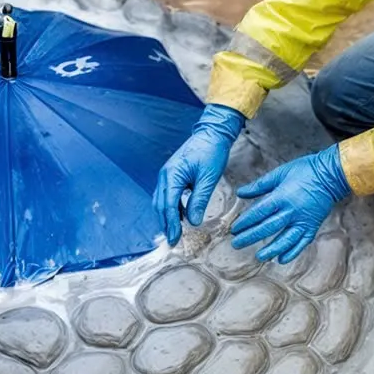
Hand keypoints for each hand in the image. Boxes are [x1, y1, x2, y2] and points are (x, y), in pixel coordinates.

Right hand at [154, 104, 244, 245]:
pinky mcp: (172, 174)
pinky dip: (171, 207)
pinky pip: (167, 194)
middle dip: (166, 224)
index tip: (175, 240)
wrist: (212, 132)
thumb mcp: (209, 179)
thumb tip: (192, 222)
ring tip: (174, 232)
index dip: (171, 224)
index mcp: (172, 176)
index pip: (169, 206)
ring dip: (167, 216)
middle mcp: (165, 175)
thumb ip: (199, 200)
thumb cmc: (212, 152)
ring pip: (161, 200)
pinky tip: (179, 215)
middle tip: (172, 241)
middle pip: (160, 205)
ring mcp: (167, 174)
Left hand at [230, 144, 350, 263]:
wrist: (332, 174)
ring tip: (259, 256)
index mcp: (281, 196)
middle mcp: (292, 211)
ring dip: (271, 249)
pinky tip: (281, 260)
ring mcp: (303, 220)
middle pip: (268, 227)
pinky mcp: (313, 226)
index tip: (234, 229)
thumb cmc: (305, 170)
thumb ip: (259, 185)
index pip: (259, 213)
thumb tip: (240, 193)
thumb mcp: (280, 173)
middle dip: (250, 237)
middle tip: (236, 244)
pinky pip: (302, 242)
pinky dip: (292, 252)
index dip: (245, 222)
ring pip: (285, 239)